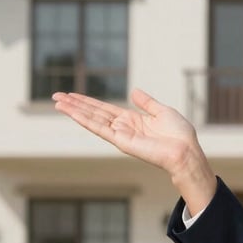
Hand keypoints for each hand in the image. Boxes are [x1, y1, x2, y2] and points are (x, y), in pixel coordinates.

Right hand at [52, 89, 215, 213]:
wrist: (185, 151)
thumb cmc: (179, 134)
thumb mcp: (162, 111)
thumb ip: (146, 102)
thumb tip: (134, 91)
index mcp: (132, 119)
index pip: (104, 109)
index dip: (88, 101)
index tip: (72, 95)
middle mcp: (123, 127)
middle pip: (94, 113)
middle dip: (75, 105)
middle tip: (56, 97)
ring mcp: (120, 134)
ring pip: (92, 119)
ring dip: (74, 111)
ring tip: (57, 103)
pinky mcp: (120, 141)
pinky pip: (99, 128)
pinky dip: (85, 120)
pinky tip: (72, 113)